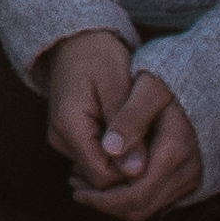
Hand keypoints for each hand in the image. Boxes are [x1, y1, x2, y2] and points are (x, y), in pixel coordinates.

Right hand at [31, 32, 200, 220]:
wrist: (77, 41)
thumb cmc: (100, 56)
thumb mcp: (119, 85)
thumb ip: (128, 128)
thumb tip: (137, 171)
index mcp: (69, 126)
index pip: (104, 176)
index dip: (134, 175)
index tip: (159, 155)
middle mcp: (60, 140)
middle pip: (101, 180)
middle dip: (132, 171)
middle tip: (159, 147)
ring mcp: (64, 142)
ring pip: (102, 173)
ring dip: (127, 164)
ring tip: (147, 138)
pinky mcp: (73, 140)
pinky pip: (100, 161)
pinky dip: (120, 156)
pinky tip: (136, 138)